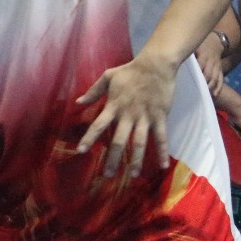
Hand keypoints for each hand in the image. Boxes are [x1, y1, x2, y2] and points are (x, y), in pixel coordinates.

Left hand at [75, 53, 175, 178]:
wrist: (156, 65)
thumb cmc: (130, 70)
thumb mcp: (108, 77)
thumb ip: (94, 91)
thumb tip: (78, 102)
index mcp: (114, 106)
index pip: (98, 125)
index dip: (89, 138)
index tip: (80, 151)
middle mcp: (128, 115)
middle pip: (118, 140)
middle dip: (113, 159)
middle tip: (107, 175)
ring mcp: (145, 117)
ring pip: (139, 143)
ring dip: (136, 160)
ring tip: (133, 175)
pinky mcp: (160, 117)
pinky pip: (161, 137)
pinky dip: (162, 151)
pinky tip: (162, 165)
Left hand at [194, 34, 225, 96]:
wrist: (215, 43)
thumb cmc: (200, 46)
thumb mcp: (195, 47)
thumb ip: (188, 54)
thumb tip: (176, 60)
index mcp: (204, 56)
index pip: (201, 65)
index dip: (198, 72)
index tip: (191, 81)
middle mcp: (211, 62)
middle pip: (208, 74)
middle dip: (204, 83)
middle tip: (197, 92)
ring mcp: (217, 67)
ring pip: (215, 78)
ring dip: (211, 87)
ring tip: (205, 95)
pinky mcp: (220, 71)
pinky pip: (221, 80)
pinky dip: (218, 88)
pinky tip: (214, 95)